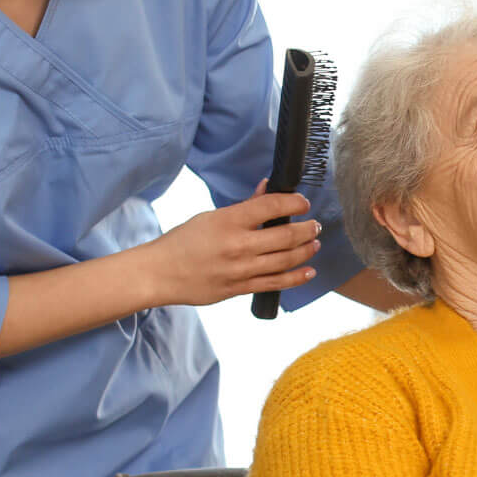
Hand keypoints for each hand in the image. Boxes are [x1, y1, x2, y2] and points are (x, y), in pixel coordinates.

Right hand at [147, 182, 320, 306]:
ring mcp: (241, 269)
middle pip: (286, 235)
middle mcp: (238, 245)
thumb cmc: (183, 241)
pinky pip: (276, 283)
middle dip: (307, 228)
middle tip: (315, 225)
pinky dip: (297, 277)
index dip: (294, 202)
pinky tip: (309, 271)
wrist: (160, 273)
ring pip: (286, 259)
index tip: (303, 202)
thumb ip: (244, 206)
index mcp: (229, 220)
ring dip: (306, 250)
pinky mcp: (240, 288)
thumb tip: (267, 189)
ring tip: (315, 243)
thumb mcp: (211, 216)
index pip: (271, 206)